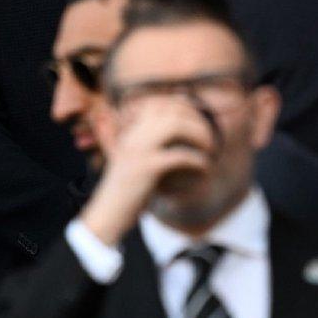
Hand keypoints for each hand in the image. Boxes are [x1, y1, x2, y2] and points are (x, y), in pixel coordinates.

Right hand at [80, 96, 215, 246]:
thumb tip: (174, 138)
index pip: (158, 102)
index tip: (199, 117)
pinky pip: (180, 156)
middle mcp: (133, 135)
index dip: (182, 105)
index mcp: (130, 131)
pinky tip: (204, 168)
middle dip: (196, 120)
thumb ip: (147, 145)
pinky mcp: (146, 168)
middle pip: (171, 110)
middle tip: (209, 137)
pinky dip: (197, 160)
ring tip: (210, 148)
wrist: (107, 215)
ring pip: (175, 126)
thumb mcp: (133, 161)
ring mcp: (139, 149)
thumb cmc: (124, 190)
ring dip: (199, 134)